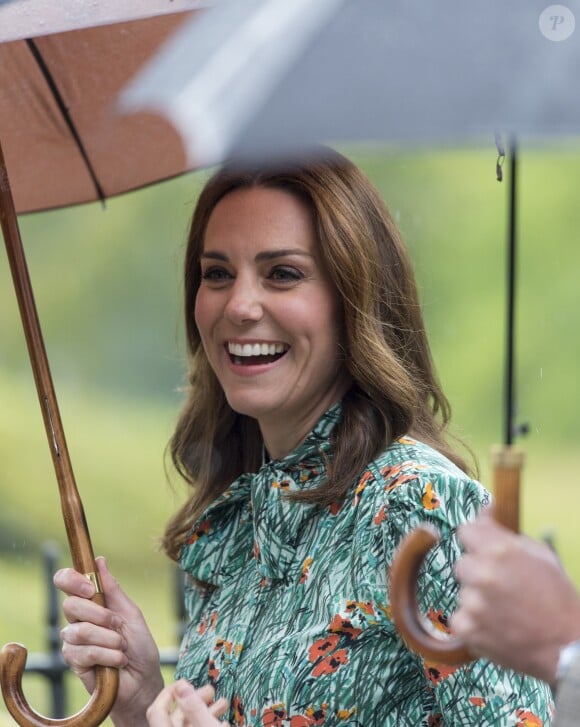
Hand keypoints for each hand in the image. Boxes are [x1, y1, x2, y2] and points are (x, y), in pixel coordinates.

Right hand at [54, 556, 163, 724]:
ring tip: (122, 647)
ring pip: (80, 630)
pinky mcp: (74, 661)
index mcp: (91, 602)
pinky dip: (108, 654)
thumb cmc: (139, 645)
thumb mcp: (130, 612)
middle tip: (118, 625)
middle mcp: (78, 619)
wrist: (143, 678)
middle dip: (100, 615)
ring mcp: (73, 640)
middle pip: (70, 605)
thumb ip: (113, 588)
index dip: (72, 580)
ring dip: (109, 639)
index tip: (90, 588)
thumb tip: (99, 560)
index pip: (66, 582)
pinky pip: (84, 651)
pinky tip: (117, 660)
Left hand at [146, 681, 229, 725]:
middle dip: (196, 699)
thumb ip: (194, 707)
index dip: (169, 691)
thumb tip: (181, 685)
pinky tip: (223, 721)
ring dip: (205, 711)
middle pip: (176, 716)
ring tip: (223, 704)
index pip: (156, 710)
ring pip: (188, 723)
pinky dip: (206, 722)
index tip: (185, 681)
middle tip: (211, 691)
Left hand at [451, 509, 579, 685]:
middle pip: (462, 563)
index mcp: (499, 551)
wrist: (568, 647)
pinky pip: (460, 619)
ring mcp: (472, 602)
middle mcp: (481, 573)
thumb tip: (486, 509)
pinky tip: (495, 628)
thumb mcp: (541, 556)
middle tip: (499, 587)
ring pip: (462, 592)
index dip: (475, 540)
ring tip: (503, 612)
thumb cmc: (559, 598)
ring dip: (476, 599)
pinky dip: (473, 624)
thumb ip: (507, 532)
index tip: (482, 549)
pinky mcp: (467, 629)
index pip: (465, 531)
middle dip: (477, 572)